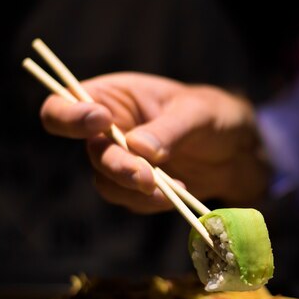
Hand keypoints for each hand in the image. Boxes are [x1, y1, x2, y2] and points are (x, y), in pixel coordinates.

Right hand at [40, 72, 270, 212]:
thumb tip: (138, 148)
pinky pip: (130, 200)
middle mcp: (108, 131)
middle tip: (145, 176)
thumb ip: (169, 129)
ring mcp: (121, 162)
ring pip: (106, 182)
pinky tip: (179, 192)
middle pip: (90, 152)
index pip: (62, 106)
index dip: (70, 117)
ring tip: (171, 188)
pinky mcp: (137, 188)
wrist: (237, 150)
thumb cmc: (214, 116)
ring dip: (134, 189)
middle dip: (117, 166)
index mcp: (111, 98)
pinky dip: (151, 201)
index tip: (100, 120)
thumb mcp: (197, 113)